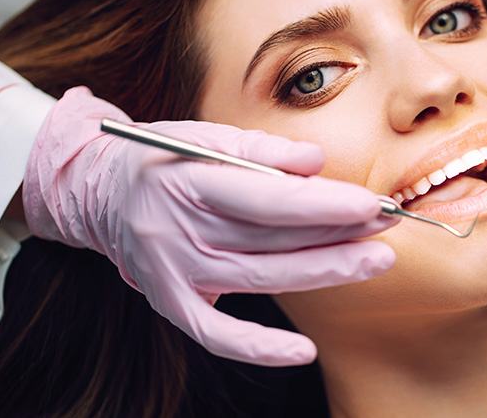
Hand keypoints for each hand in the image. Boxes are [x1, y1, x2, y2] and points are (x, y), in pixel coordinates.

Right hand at [23, 87, 396, 365]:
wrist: (98, 192)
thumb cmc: (162, 159)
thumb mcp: (203, 135)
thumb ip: (261, 147)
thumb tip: (317, 162)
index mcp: (188, 180)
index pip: (268, 199)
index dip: (323, 205)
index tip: (370, 204)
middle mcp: (179, 231)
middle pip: (272, 240)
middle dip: (337, 235)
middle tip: (388, 228)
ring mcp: (173, 273)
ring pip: (261, 280)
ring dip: (323, 273)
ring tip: (374, 261)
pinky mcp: (171, 303)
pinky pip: (218, 336)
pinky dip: (259, 348)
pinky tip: (304, 352)